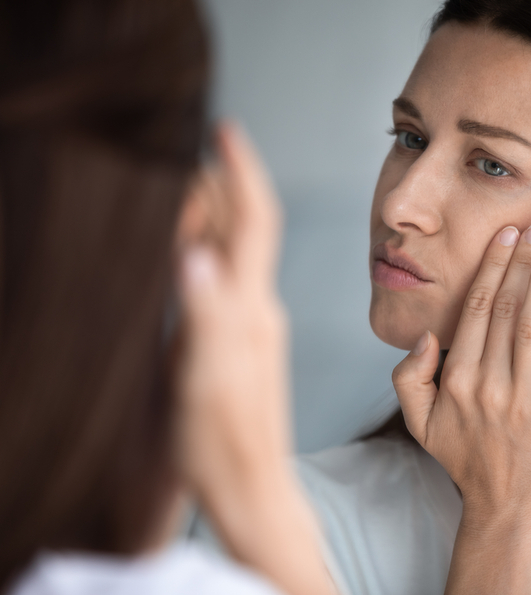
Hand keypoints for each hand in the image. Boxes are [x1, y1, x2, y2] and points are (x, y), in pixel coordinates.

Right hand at [176, 121, 288, 499]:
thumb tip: (194, 253)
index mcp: (251, 308)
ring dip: (213, 212)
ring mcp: (252, 325)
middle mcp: (258, 308)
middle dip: (220, 183)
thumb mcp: (205, 378)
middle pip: (244, 229)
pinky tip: (192, 249)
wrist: (250, 486)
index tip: (226, 132)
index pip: (253, 223)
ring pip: (234, 251)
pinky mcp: (242, 343)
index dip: (241, 173)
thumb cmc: (224, 441)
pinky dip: (207, 250)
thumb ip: (203, 316)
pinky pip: (228, 279)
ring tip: (185, 183)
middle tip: (190, 148)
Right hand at [392, 225, 530, 525]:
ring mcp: (521, 399)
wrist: (507, 511)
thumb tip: (427, 337)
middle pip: (505, 309)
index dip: (491, 268)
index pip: (475, 310)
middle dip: (520, 262)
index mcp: (455, 380)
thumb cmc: (466, 463)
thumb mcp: (420, 424)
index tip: (505, 235)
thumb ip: (409, 379)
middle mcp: (485, 384)